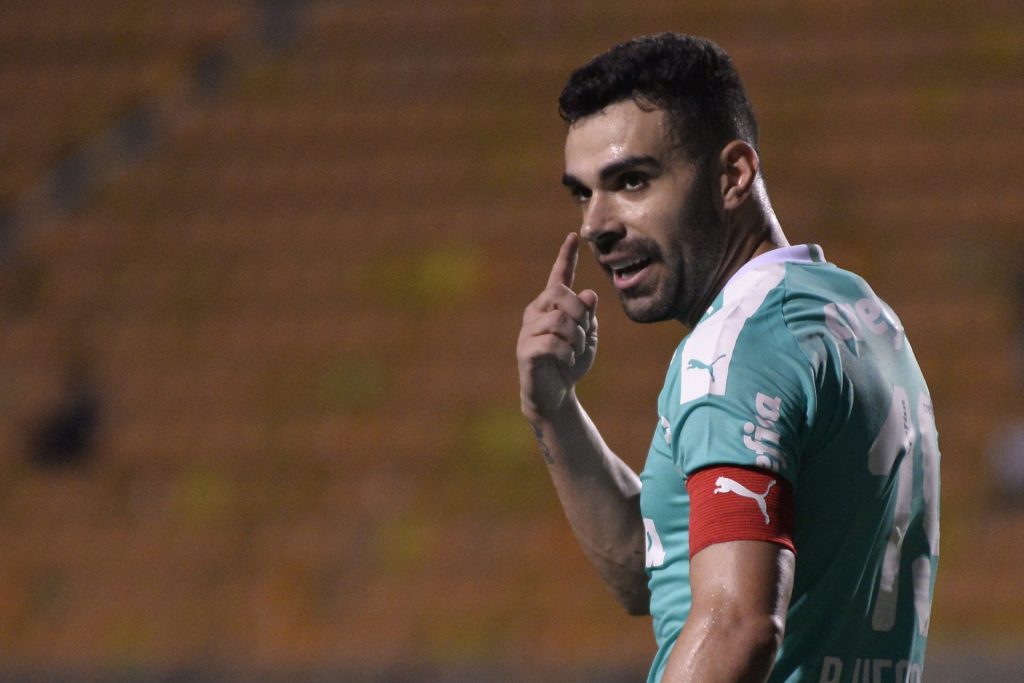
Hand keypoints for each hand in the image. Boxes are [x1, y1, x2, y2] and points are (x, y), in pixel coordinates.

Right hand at [517, 233, 598, 420]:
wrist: (556, 395)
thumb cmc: (571, 362)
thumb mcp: (587, 336)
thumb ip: (588, 315)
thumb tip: (588, 293)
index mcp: (552, 306)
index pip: (559, 276)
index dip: (566, 256)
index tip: (574, 236)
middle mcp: (536, 313)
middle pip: (560, 294)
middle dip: (579, 313)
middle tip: (582, 334)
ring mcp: (528, 331)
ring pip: (559, 319)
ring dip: (576, 337)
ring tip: (575, 351)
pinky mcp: (526, 351)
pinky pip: (552, 342)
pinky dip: (567, 352)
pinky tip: (566, 361)